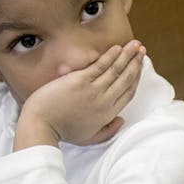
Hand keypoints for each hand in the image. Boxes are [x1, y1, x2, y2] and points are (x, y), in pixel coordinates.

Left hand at [15, 41, 143, 147]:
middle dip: (136, 63)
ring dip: (128, 55)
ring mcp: (94, 90)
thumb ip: (108, 131)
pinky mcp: (80, 81)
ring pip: (116, 70)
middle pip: (126, 79)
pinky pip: (100, 66)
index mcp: (108, 114)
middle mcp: (105, 101)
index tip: (140, 67)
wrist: (41, 125)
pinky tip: (118, 47)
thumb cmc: (62, 132)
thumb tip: (122, 120)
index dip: (137, 78)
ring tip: (135, 45)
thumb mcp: (89, 138)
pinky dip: (111, 56)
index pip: (128, 93)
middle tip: (142, 51)